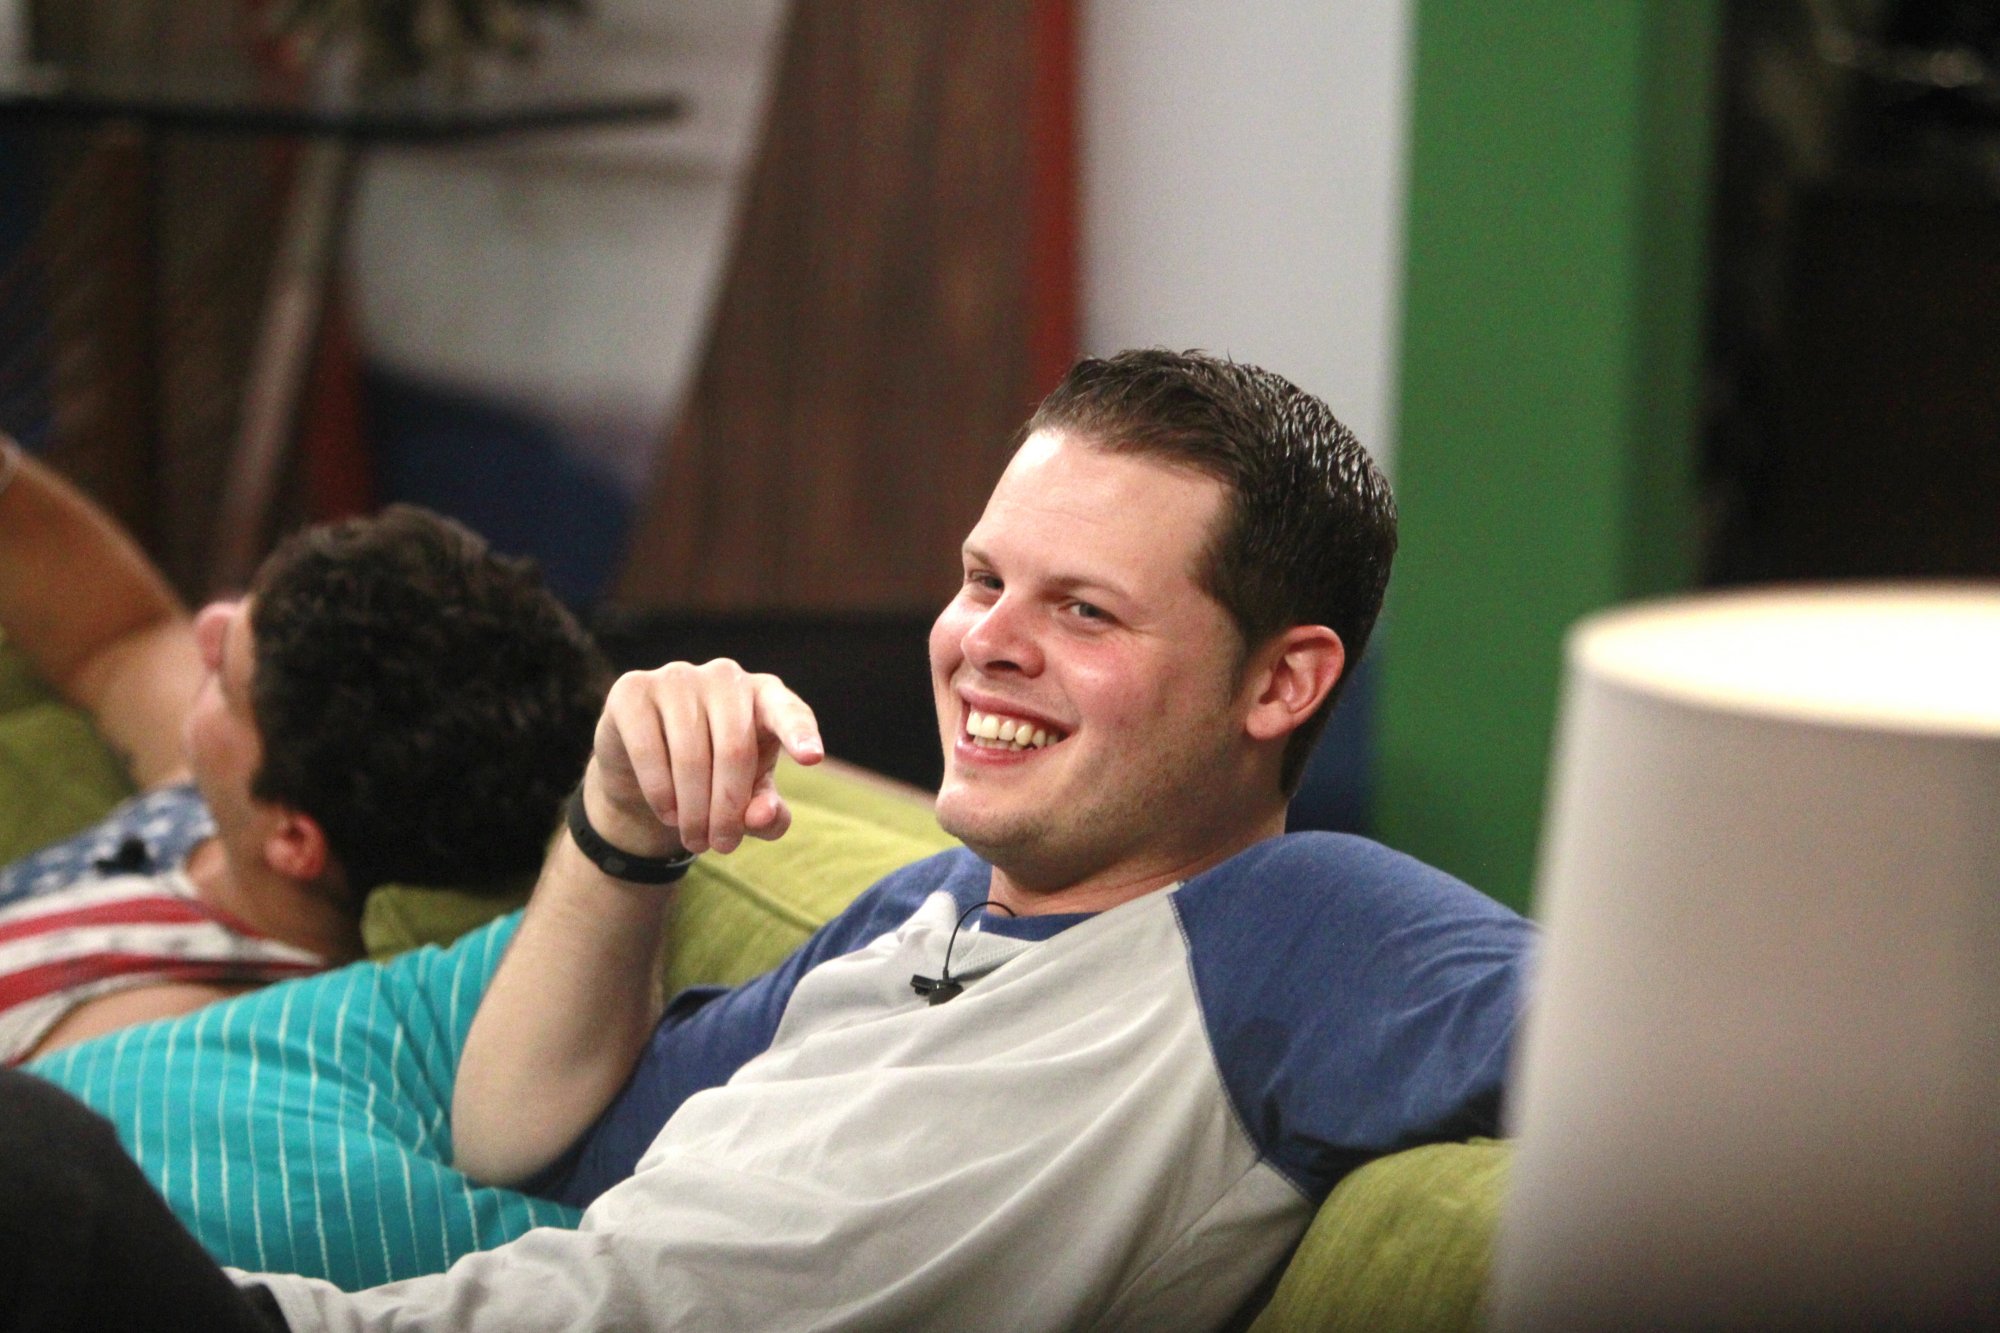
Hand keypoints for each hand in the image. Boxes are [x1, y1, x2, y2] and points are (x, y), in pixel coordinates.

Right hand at [585, 659, 822, 857]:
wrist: (645, 768)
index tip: (812, 758)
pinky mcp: (632, 690)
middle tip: (723, 847)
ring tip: (696, 840)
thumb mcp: (749, 800)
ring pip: (691, 755)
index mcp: (766, 695)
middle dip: (729, 808)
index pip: (788, 711)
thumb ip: (767, 812)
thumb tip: (761, 816)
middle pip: (735, 749)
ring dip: (694, 811)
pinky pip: (650, 750)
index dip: (799, 733)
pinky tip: (669, 813)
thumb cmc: (714, 778)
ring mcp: (677, 677)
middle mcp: (725, 676)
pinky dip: (661, 793)